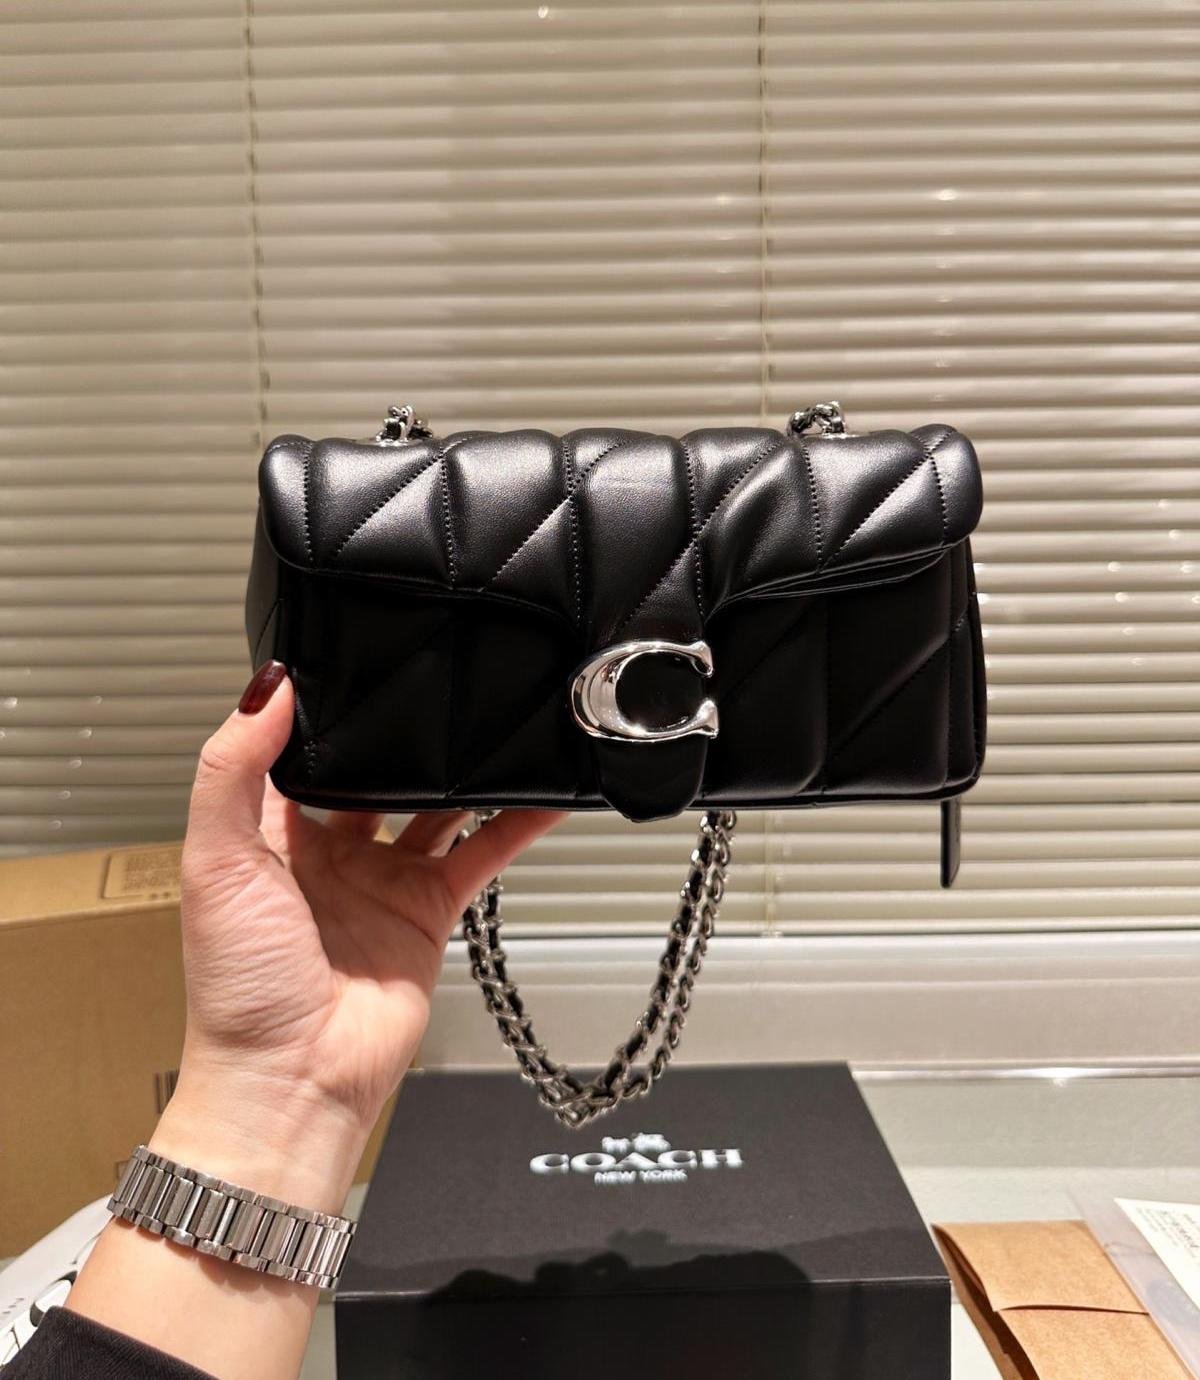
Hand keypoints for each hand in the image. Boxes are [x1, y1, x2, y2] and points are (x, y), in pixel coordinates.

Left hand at [152, 660, 562, 1210]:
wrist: (292, 1079)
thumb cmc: (238, 988)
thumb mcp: (215, 862)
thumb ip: (231, 771)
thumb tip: (266, 689)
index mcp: (267, 836)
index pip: (297, 754)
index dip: (320, 712)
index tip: (350, 660)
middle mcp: (327, 854)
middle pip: (373, 775)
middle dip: (400, 737)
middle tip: (435, 683)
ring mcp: (382, 882)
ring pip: (433, 809)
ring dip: (460, 773)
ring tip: (493, 721)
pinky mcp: (429, 912)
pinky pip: (478, 855)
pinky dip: (512, 825)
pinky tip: (540, 794)